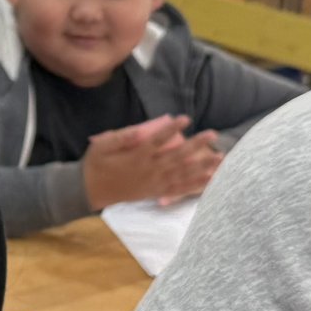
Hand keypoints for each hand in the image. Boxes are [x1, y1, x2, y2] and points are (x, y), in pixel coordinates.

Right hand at [82, 115, 221, 211]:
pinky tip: (210, 179)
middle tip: (213, 134)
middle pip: (177, 157)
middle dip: (197, 145)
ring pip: (183, 174)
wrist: (90, 191)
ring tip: (220, 157)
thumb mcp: (102, 145)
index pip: (157, 141)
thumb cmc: (96, 164)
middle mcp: (149, 171)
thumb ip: (122, 137)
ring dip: (203, 166)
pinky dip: (196, 185)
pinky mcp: (156, 192)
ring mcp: (154, 183)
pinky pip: (180, 189)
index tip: (185, 118)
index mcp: (136, 157)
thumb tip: (141, 131)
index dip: (172, 129)